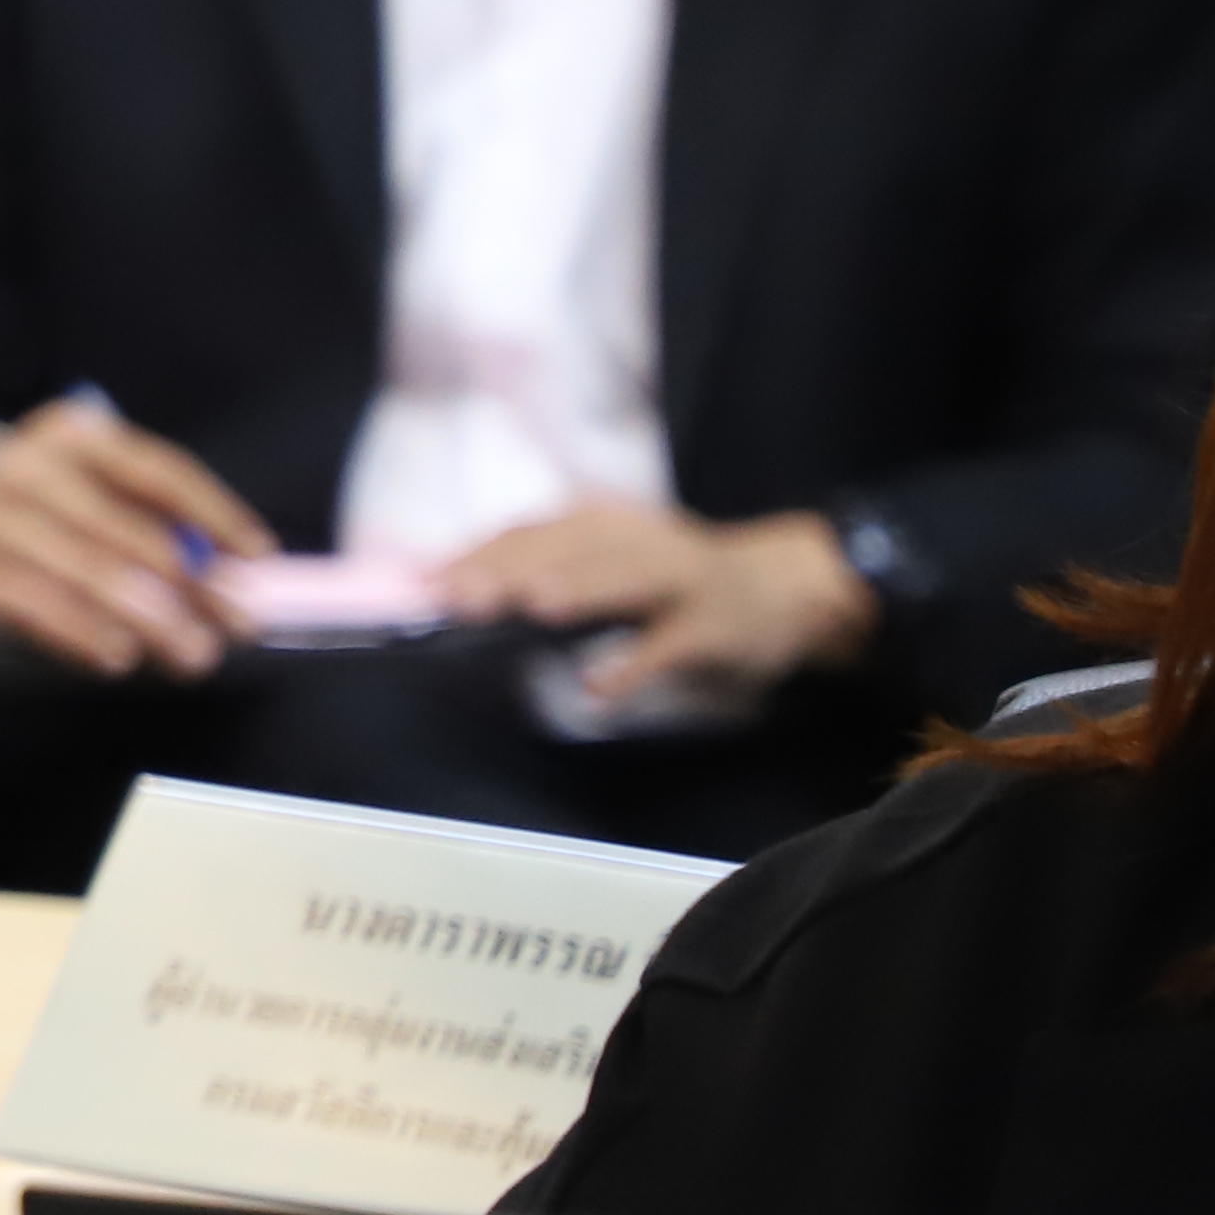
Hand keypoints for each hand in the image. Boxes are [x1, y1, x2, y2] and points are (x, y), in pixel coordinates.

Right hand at [0, 398, 278, 676]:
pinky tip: (120, 657)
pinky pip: (42, 609)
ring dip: (153, 621)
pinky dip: (85, 635)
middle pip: (131, 532)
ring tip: (193, 653)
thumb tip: (226, 572)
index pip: (159, 472)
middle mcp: (34, 471)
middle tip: (237, 625)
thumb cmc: (36, 504)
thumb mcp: (85, 480)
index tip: (257, 556)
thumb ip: (147, 513)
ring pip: (92, 575)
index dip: (215, 514)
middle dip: (195, 586)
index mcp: (76, 436)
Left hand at [436, 501, 875, 708]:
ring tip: (533, 607)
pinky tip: (600, 688)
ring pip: (628, 578)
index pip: (531, 533)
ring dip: (581, 589)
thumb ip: (546, 568)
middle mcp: (640, 542)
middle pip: (570, 549)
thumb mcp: (611, 559)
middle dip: (513, 570)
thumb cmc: (675, 579)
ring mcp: (682, 582)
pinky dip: (637, 664)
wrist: (787, 586)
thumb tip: (460, 590)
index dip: (479, 554)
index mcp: (604, 527)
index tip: (427, 582)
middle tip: (459, 597)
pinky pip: (672, 645)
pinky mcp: (716, 625)